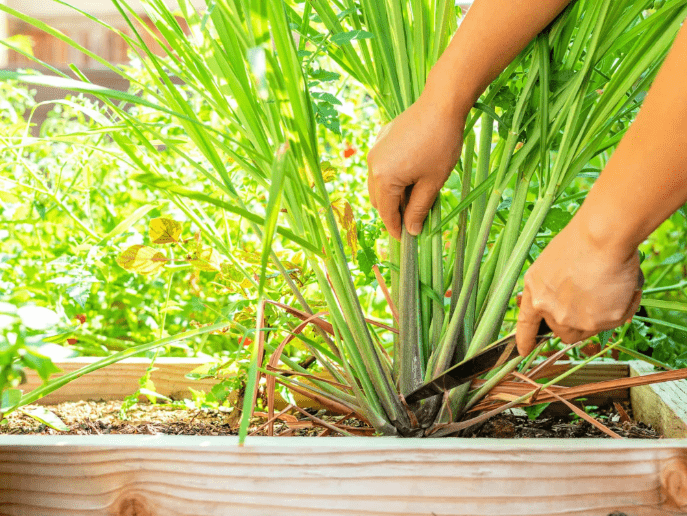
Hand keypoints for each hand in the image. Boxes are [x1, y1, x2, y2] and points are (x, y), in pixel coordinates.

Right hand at [366, 95, 464, 239]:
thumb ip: (419, 209)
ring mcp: (376, 150)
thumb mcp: (432, 183)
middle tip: (413, 220)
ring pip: (378, 183)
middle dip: (393, 212)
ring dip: (392, 195)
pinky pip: (382, 166)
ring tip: (415, 197)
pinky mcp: (382, 139)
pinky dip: (392, 177)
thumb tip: (411, 230)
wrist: (441, 105)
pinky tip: (412, 175)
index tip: (405, 240)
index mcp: (384, 178)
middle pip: (379, 200)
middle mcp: (373, 165)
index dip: (396, 228)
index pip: (387, 213)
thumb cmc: (440, 144)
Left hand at [515, 216, 642, 355]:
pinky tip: (621, 287)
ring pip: (586, 331)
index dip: (524, 339)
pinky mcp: (599, 323)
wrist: (601, 237)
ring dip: (596, 319)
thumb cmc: (581, 241)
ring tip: (607, 290)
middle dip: (575, 323)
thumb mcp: (552, 264)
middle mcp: (550, 310)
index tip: (523, 351)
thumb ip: (555, 288)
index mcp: (534, 291)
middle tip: (590, 302)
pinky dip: (620, 308)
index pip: (526, 323)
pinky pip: (613, 322)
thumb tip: (571, 305)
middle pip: (562, 332)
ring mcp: (574, 320)